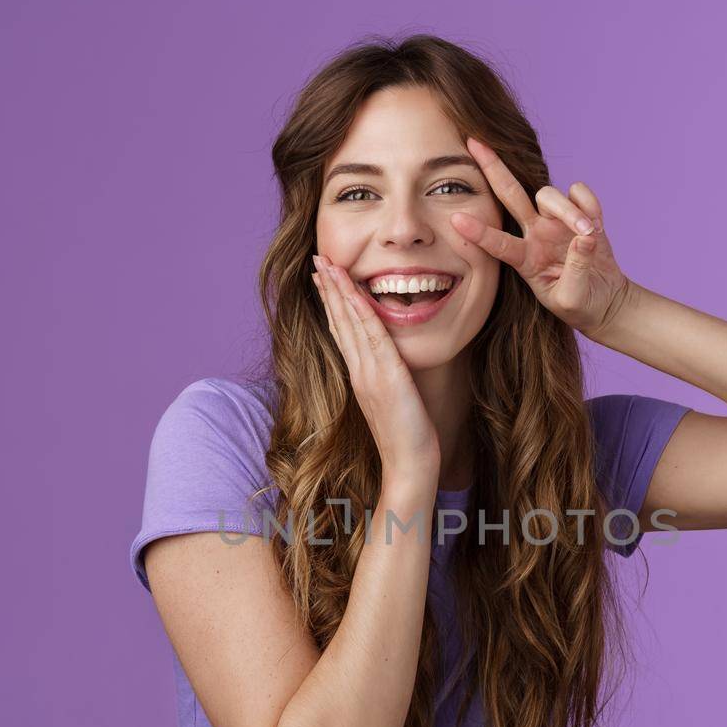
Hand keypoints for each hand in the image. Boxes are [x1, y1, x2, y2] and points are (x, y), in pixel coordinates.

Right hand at [311, 254, 440, 492]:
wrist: (409, 466)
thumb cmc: (408, 438)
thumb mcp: (395, 401)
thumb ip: (387, 380)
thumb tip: (390, 366)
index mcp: (360, 376)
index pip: (342, 331)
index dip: (332, 303)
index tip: (324, 279)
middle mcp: (359, 371)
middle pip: (339, 322)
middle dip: (329, 289)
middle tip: (317, 260)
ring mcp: (369, 374)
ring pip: (350, 324)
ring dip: (338, 292)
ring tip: (327, 266)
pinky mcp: (386, 378)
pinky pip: (372, 337)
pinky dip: (361, 312)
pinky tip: (354, 292)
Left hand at [448, 135, 634, 341]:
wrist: (603, 300)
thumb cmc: (580, 304)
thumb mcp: (572, 299)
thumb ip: (576, 270)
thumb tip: (584, 238)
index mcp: (525, 260)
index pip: (498, 244)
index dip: (478, 233)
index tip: (455, 219)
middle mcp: (535, 234)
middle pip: (509, 194)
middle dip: (492, 168)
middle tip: (474, 142)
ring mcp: (556, 221)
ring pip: (550, 195)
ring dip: (568, 210)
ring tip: (587, 233)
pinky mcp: (581, 213)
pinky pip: (580, 192)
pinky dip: (588, 203)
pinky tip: (595, 224)